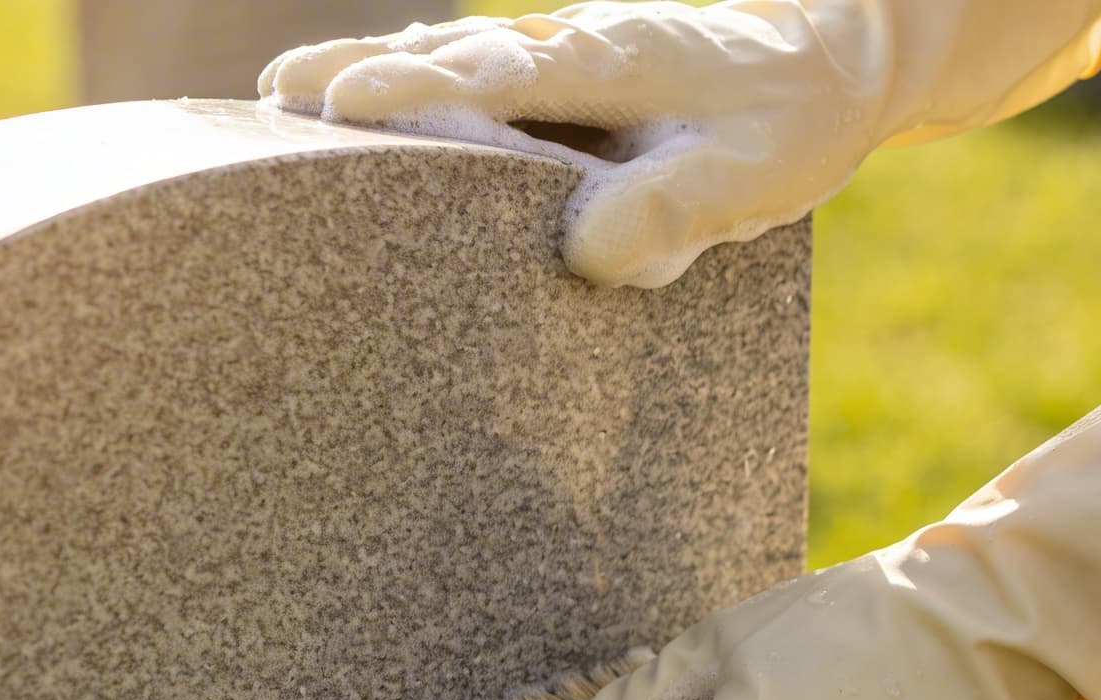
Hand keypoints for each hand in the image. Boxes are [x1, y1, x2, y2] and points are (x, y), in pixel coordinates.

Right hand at [261, 0, 1100, 287]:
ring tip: (281, 104)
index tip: (341, 105)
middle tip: (270, 101)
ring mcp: (560, 57)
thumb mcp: (755, 175)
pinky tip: (364, 111)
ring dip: (369, 73)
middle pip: (444, 57)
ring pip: (448, 61)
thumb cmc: (790, 121)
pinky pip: (471, 80)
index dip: (414, 91)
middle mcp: (570, 47)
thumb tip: (583, 252)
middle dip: (356, 72)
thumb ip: (673, 213)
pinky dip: (412, 86)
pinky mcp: (561, 80)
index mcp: (608, 62)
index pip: (492, 77)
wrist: (829, 63)